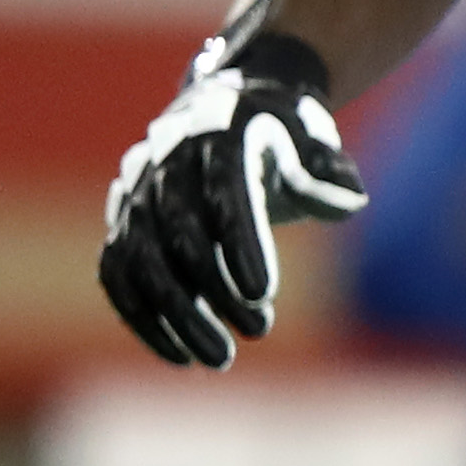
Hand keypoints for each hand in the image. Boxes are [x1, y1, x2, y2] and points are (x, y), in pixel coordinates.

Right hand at [97, 21, 364, 368]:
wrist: (226, 107)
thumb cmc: (284, 138)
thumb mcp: (314, 145)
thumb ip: (328, 176)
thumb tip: (348, 203)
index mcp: (218, 136)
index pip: (224, 191)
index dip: (240, 242)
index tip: (263, 293)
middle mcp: (166, 162)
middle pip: (177, 232)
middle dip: (213, 289)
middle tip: (257, 332)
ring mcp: (135, 192)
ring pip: (140, 259)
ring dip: (175, 315)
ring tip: (219, 358)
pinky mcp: (121, 223)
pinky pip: (117, 273)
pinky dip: (140, 317)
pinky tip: (180, 356)